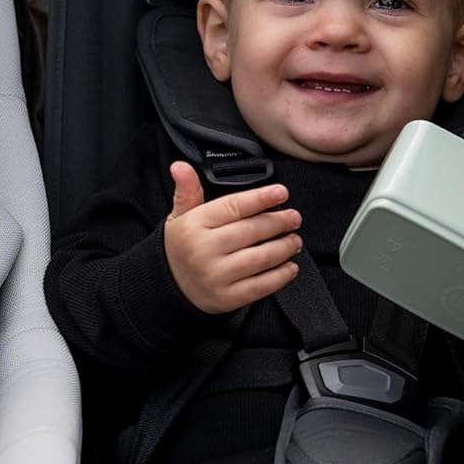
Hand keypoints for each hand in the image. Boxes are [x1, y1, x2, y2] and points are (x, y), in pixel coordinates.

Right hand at [163, 161, 302, 314]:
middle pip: (252, 231)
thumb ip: (187, 190)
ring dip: (284, 247)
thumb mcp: (179, 215)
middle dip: (279, 222)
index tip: (281, 193)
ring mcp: (217, 275)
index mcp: (194, 225)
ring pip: (260, 258)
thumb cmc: (181, 247)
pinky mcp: (227, 297)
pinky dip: (280, 276)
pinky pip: (260, 286)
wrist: (169, 288)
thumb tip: (180, 166)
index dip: (261, 198)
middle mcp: (205, 249)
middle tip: (293, 218)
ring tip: (294, 240)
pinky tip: (290, 267)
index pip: (234, 206)